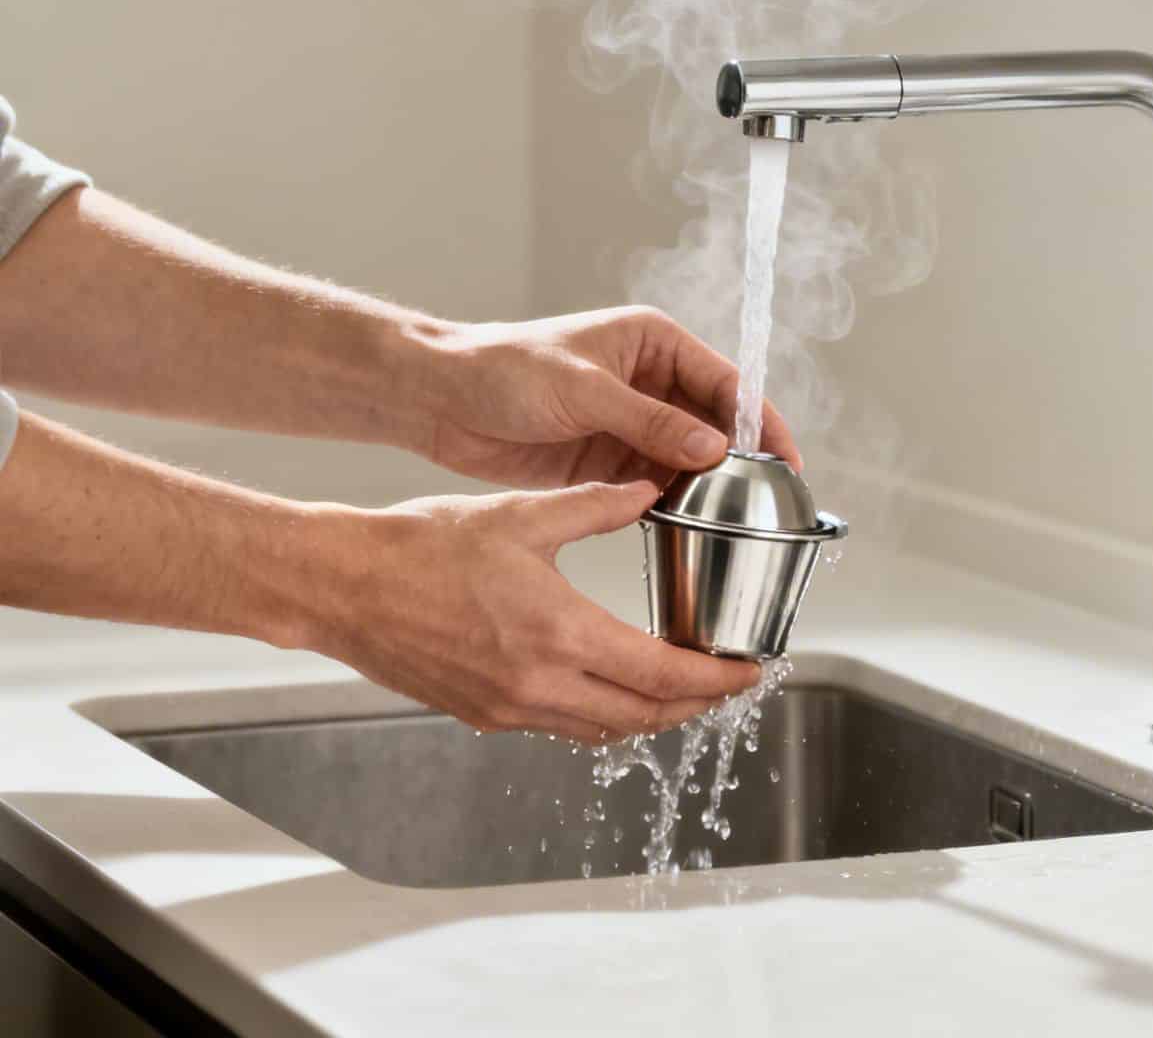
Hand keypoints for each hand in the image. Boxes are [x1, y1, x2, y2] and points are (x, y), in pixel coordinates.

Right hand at [308, 480, 760, 740]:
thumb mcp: (520, 515)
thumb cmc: (418, 546)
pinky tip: (615, 687)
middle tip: (729, 684)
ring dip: (653, 715)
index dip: (717, 679)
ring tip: (684, 689)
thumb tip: (651, 485)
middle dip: (697, 705)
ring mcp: (509, 709)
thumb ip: (596, 506)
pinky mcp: (484, 715)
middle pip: (645, 716)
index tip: (750, 671)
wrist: (339, 587)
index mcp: (559, 634)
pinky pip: (563, 728)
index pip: (664, 675)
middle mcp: (538, 686)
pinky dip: (603, 715)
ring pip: (606, 730)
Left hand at [419, 307, 799, 489]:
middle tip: (765, 504)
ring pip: (691, 460)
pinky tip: (688, 528)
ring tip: (731, 523)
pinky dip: (674, 506)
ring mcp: (632, 424)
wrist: (438, 401)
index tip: (786, 461)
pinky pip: (657, 484)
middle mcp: (652, 382)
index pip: (728, 383)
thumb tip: (714, 449)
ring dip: (709, 490)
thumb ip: (651, 421)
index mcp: (654, 344)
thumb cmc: (501, 369)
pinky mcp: (610, 460)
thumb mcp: (584, 391)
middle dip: (742, 463)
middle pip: (717, 426)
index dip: (763, 422)